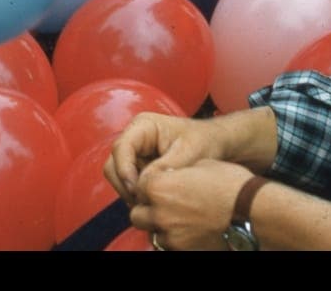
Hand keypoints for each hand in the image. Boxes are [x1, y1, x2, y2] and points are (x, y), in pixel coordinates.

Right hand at [104, 113, 229, 205]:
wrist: (216, 143)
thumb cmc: (204, 142)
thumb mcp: (188, 154)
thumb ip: (165, 167)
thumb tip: (144, 184)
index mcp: (143, 126)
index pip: (121, 147)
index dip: (124, 170)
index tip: (137, 190)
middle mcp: (134, 137)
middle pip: (114, 163)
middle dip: (125, 184)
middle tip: (143, 202)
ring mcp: (135, 152)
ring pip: (118, 175)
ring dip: (130, 191)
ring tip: (150, 203)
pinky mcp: (139, 165)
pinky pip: (128, 182)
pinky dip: (137, 193)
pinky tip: (152, 200)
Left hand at [129, 159, 254, 250]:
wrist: (254, 212)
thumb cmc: (230, 184)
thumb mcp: (200, 164)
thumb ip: (175, 171)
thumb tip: (169, 174)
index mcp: (158, 186)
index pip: (138, 187)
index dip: (149, 187)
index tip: (161, 187)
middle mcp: (159, 212)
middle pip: (138, 213)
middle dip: (148, 210)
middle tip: (165, 206)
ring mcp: (171, 234)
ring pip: (152, 232)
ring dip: (160, 226)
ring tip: (179, 220)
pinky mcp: (183, 250)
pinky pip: (168, 245)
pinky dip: (174, 239)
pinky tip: (189, 231)